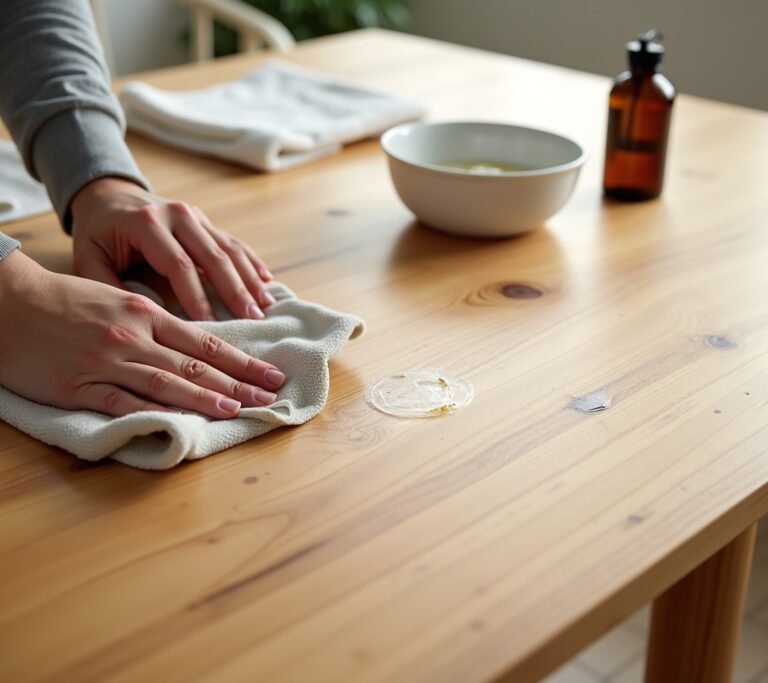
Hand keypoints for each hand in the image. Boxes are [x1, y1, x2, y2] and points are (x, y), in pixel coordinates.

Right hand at [0, 251, 285, 417]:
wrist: (9, 304)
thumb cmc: (66, 301)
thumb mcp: (118, 300)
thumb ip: (155, 322)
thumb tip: (193, 347)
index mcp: (145, 314)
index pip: (205, 343)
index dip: (242, 360)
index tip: (269, 373)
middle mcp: (134, 336)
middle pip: (196, 364)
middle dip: (239, 381)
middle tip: (271, 396)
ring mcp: (108, 361)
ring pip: (167, 382)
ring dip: (207, 397)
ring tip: (239, 408)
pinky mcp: (79, 385)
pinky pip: (122, 401)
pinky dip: (154, 411)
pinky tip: (180, 422)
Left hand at [70, 177, 274, 320]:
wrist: (107, 195)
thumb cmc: (98, 234)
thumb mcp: (89, 258)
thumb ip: (108, 286)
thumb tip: (142, 319)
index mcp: (147, 224)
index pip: (179, 264)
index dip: (197, 296)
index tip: (210, 325)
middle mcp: (177, 215)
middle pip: (214, 256)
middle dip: (235, 290)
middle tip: (252, 319)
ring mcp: (195, 216)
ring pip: (230, 249)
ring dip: (250, 279)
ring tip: (265, 307)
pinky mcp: (206, 221)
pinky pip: (234, 242)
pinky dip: (252, 263)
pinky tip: (267, 282)